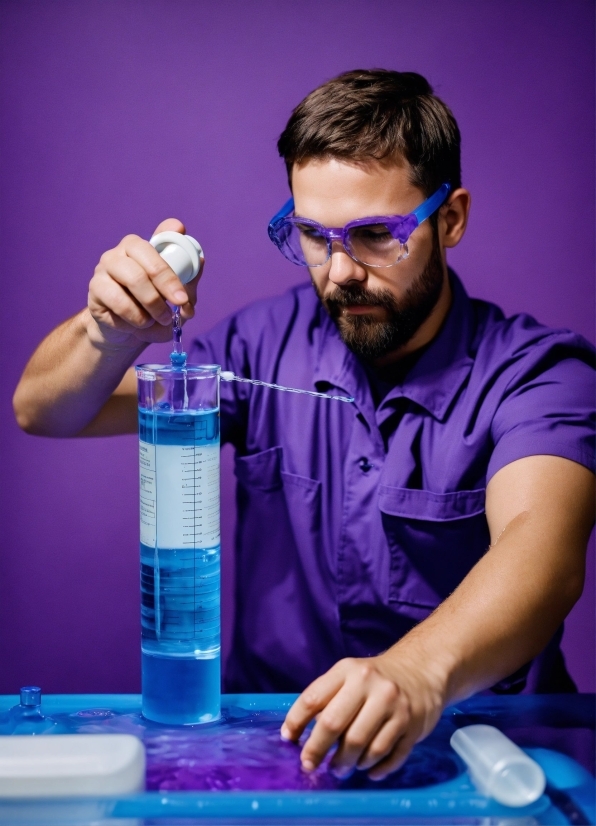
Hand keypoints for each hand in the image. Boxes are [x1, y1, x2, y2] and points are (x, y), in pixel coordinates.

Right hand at [87, 218, 201, 348]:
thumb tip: (200, 261)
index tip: (184, 291)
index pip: (163, 238)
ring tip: (158, 320)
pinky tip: (136, 324)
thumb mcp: (176, 299)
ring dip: (152, 306)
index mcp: (146, 246)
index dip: (178, 260)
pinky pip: (120, 302)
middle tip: (179, 306)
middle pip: (147, 260)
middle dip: (168, 285)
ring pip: (134, 280)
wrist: (126, 333)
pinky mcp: (95, 288)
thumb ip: (188, 282)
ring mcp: (105, 267)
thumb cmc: (154, 310)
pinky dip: (135, 318)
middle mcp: (122, 250)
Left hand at [280, 651, 445, 780]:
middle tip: (310, 765)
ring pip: (363, 746)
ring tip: (341, 767)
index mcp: (349, 670)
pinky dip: (375, 769)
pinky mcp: (413, 726)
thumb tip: (300, 735)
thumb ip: (327, 698)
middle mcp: (372, 685)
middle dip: (317, 750)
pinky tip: (366, 769)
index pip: (313, 698)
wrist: (420, 670)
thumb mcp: (348, 675)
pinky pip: (389, 757)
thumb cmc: (374, 679)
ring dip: (347, 763)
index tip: (290, 740)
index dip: (296, 722)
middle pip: (335, 725)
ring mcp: (395, 706)